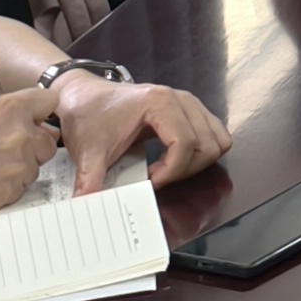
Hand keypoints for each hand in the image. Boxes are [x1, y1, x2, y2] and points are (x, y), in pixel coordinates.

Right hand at [0, 86, 62, 221]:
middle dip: (32, 146)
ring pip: (34, 168)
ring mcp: (16, 166)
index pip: (49, 102)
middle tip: (1, 151)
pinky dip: (6, 187)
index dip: (41, 113)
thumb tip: (27, 118)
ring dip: (18, 169)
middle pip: (47, 141)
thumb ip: (4, 113)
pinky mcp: (8, 192)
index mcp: (10, 109)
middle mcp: (19, 136)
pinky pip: (20, 189)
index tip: (35, 120)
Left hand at [49, 71, 233, 195]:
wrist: (83, 95)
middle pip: (207, 144)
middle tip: (158, 178)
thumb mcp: (88, 150)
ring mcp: (188, 104)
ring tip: (169, 170)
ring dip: (197, 162)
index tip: (150, 182)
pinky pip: (214, 134)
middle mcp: (181, 100)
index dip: (171, 170)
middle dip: (185, 170)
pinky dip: (201, 152)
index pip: (185, 142)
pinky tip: (175, 160)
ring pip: (217, 140)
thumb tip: (87, 204)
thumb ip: (90, 178)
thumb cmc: (89, 115)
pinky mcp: (189, 110)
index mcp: (160, 103)